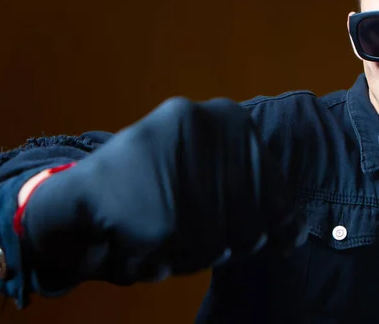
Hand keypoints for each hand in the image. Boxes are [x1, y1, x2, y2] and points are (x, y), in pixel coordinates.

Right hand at [23, 97, 305, 288]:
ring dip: (191, 254)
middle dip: (223, 241)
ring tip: (161, 228)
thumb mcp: (210, 167)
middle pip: (251, 228)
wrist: (83, 194)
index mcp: (228, 117)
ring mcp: (184, 170)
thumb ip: (254, 188)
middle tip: (184, 227)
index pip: (278, 194)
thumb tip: (294, 235)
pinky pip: (186, 261)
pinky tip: (141, 238)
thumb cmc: (155, 181)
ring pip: (223, 247)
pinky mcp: (164, 212)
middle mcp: (210, 132)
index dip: (266, 224)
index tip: (243, 229)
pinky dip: (163, 262)